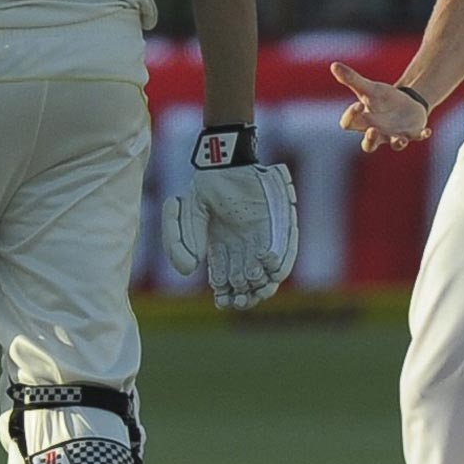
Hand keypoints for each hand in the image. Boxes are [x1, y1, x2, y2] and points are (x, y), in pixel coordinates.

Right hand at [162, 146, 297, 310]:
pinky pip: (285, 252)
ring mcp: (261, 238)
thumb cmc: (205, 187)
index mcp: (220, 248)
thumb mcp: (183, 215)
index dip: (225, 295)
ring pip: (267, 274)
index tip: (222, 301)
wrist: (227, 162)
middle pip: (248, 283)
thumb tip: (188, 272)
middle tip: (240, 301)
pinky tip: (264, 257)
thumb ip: (178, 242)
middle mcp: (242, 247)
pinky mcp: (277, 227)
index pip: (225, 281)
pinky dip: (277, 262)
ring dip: (262, 285)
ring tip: (254, 284)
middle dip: (244, 297)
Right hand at [333, 63, 431, 153]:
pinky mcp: (412, 133)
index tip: (357, 105)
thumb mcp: (369, 88)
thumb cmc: (382, 99)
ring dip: (397, 142)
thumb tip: (334, 64)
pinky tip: (428, 131)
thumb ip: (352, 79)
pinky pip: (417, 137)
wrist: (403, 104)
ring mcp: (395, 135)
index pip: (350, 124)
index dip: (351, 116)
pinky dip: (422, 135)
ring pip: (394, 145)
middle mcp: (377, 132)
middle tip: (373, 131)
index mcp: (363, 121)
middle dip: (370, 139)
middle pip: (368, 144)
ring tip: (401, 139)